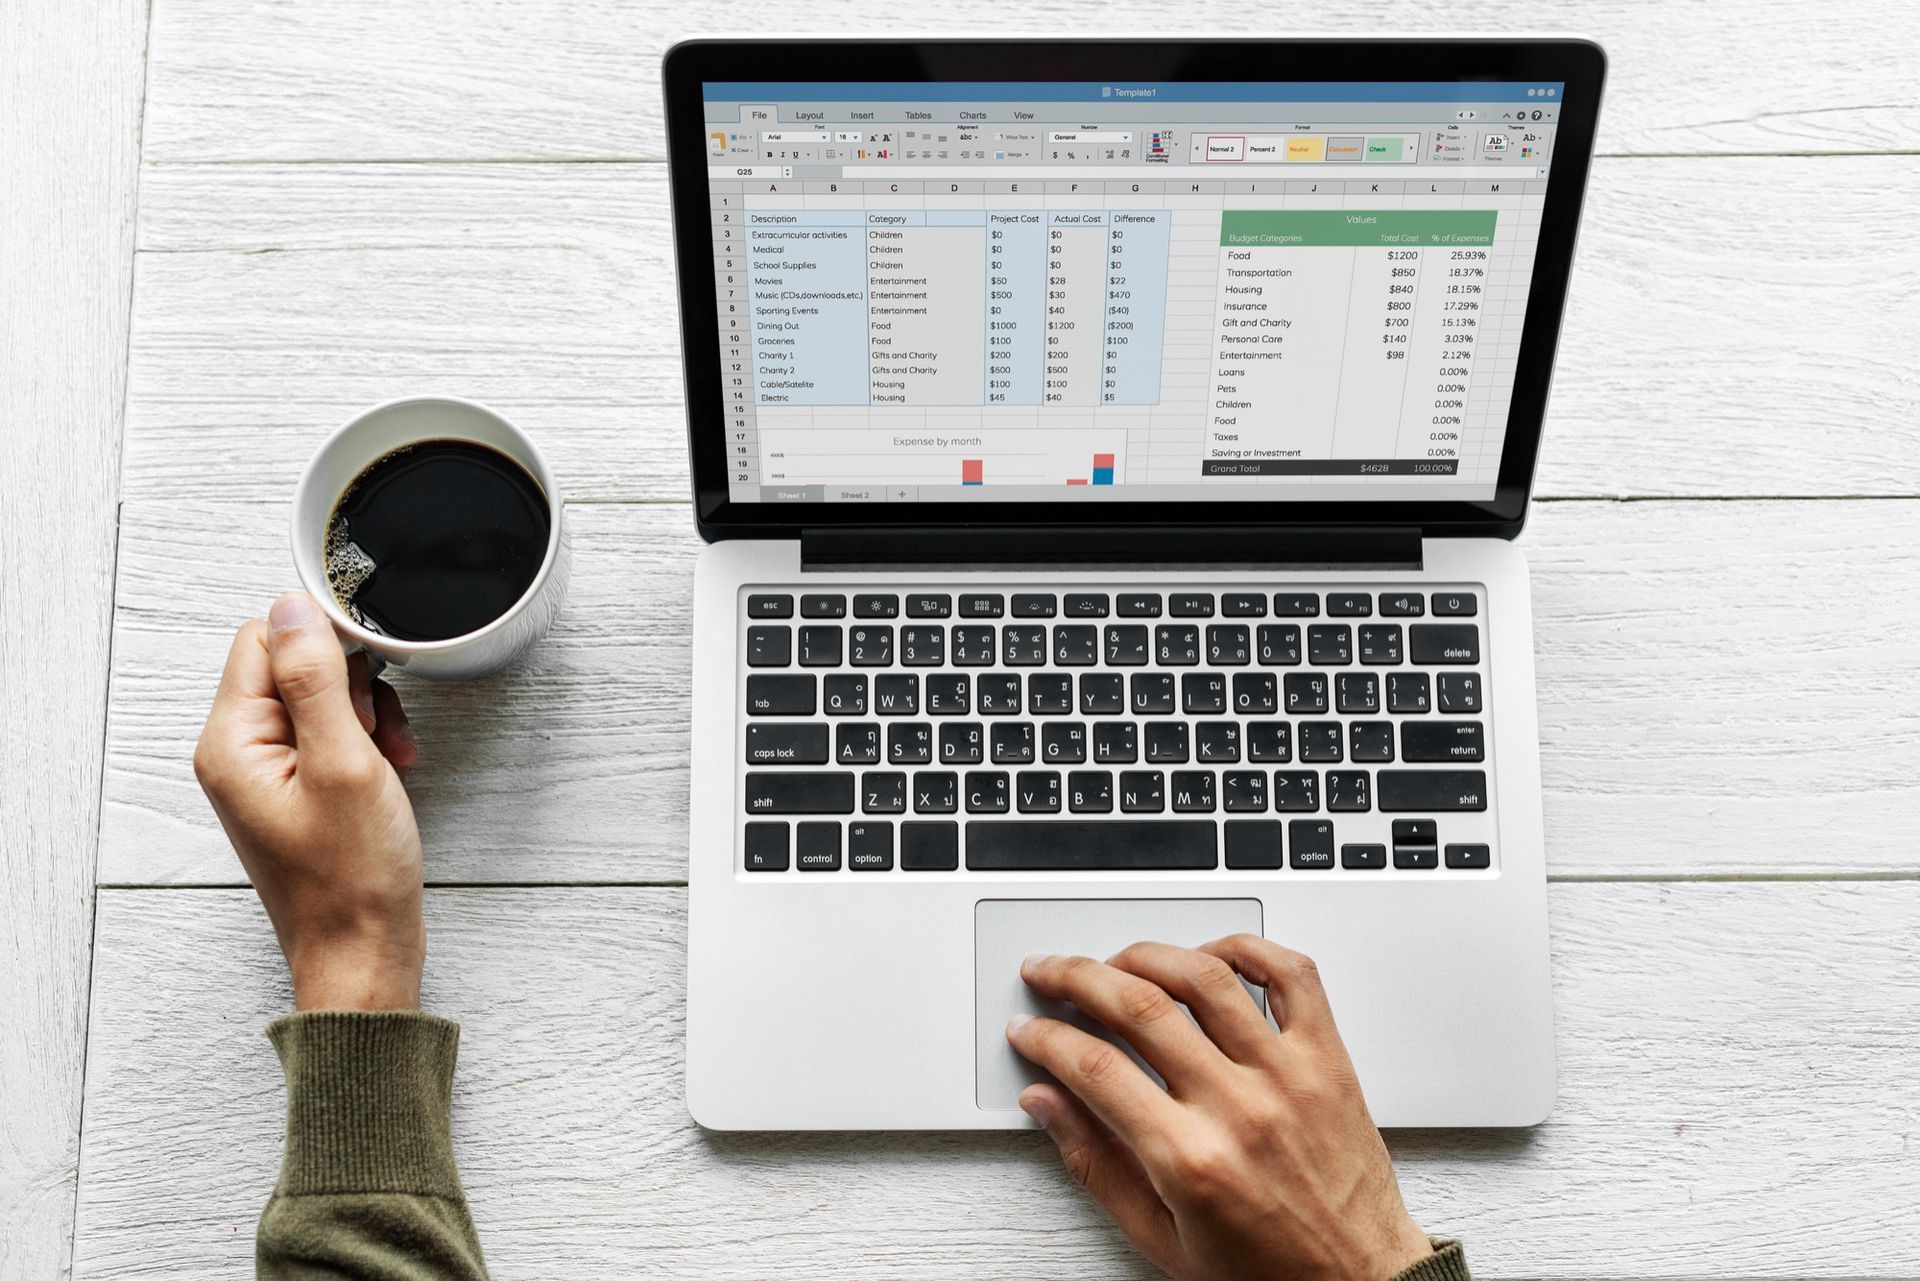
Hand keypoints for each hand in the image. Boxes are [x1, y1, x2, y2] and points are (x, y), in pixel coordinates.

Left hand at [194, 591, 423, 1011]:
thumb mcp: (343, 763)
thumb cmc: (353, 879)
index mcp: (231, 743)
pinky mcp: (296, 790)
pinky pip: (329, 735)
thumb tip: (292, 606)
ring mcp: (266, 774)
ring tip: (387, 758)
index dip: (324, 644)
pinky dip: (367, 742)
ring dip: (366, 714)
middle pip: (292, 665)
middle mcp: (237, 754)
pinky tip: (388, 769)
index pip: (265, 640)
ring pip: (319, 698)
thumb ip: (315, 679)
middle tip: (376, 732)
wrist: (364, 954)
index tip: (371, 670)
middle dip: (351, 685)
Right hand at [1008, 936, 1433, 1280]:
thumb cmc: (1267, 1270)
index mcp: (1191, 1160)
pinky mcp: (1327, 1059)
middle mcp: (1239, 1107)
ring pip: (1205, 976)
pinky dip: (1246, 948)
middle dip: (1075, 978)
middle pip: (1139, 1006)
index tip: (1028, 1030)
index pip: (1094, 1067)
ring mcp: (1288, 1074)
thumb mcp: (1161, 1238)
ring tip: (1116, 962)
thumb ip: (1094, 1164)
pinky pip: (1291, 975)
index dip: (1046, 1039)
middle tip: (1049, 974)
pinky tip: (1208, 955)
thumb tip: (1046, 1102)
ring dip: (1147, 954)